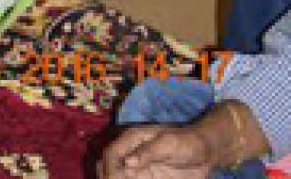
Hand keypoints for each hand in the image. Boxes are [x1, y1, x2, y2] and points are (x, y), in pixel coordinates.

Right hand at [98, 123, 214, 177]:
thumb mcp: (169, 143)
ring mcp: (139, 167)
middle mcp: (132, 153)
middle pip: (109, 165)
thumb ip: (148, 152)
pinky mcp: (147, 177)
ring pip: (118, 175)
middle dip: (107, 176)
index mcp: (133, 139)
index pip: (112, 153)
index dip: (108, 168)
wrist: (206, 152)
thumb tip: (127, 163)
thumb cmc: (187, 142)